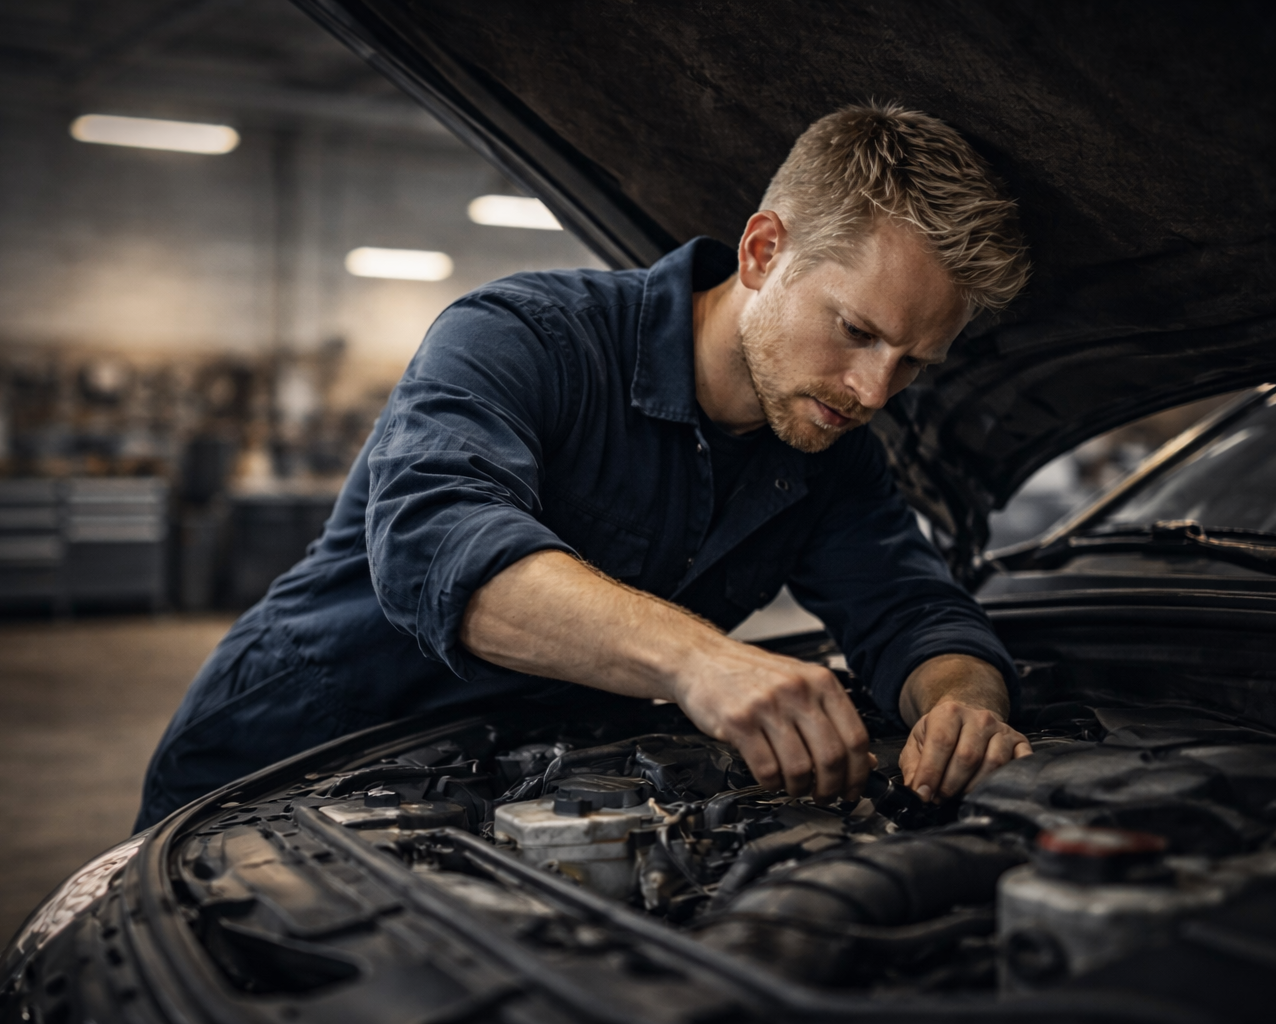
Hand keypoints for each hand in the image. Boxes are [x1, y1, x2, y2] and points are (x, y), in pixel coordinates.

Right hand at [671, 641, 874, 802]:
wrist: (701, 659)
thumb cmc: (750, 673)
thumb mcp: (798, 683)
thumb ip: (829, 715)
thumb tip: (861, 757)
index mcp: (819, 681)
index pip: (854, 736)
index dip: (858, 772)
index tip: (854, 788)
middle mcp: (796, 690)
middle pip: (831, 756)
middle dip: (831, 787)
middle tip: (825, 796)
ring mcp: (767, 705)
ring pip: (800, 767)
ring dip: (800, 788)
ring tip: (795, 787)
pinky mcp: (739, 722)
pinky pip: (766, 768)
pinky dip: (772, 783)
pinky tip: (771, 779)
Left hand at [898, 699, 1031, 801]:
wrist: (967, 718)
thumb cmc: (941, 734)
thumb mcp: (918, 743)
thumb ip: (913, 766)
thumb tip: (917, 791)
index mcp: (949, 712)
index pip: (941, 742)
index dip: (931, 772)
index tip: (924, 795)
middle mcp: (979, 718)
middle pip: (968, 756)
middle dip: (951, 784)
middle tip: (940, 799)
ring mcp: (1002, 729)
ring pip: (993, 763)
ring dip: (974, 787)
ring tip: (960, 796)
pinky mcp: (1019, 742)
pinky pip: (1020, 763)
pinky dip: (1008, 780)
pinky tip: (993, 792)